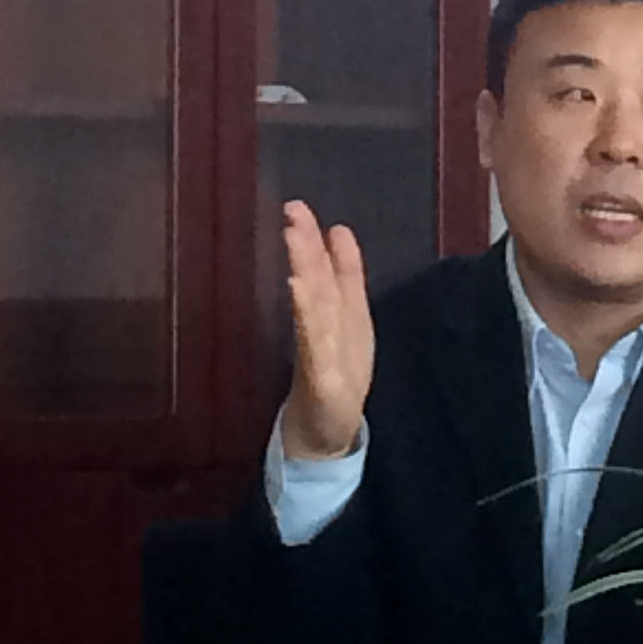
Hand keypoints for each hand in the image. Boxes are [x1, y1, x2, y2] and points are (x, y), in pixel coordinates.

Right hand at [280, 200, 375, 459]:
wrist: (324, 437)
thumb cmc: (335, 375)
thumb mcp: (349, 319)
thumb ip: (345, 276)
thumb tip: (339, 230)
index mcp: (334, 314)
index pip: (323, 270)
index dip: (312, 239)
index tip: (297, 206)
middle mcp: (321, 329)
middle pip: (314, 282)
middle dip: (305, 246)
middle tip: (292, 210)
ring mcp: (319, 353)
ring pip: (313, 305)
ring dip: (304, 271)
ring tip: (295, 238)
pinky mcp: (320, 378)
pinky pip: (314, 343)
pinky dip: (307, 316)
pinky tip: (298, 290)